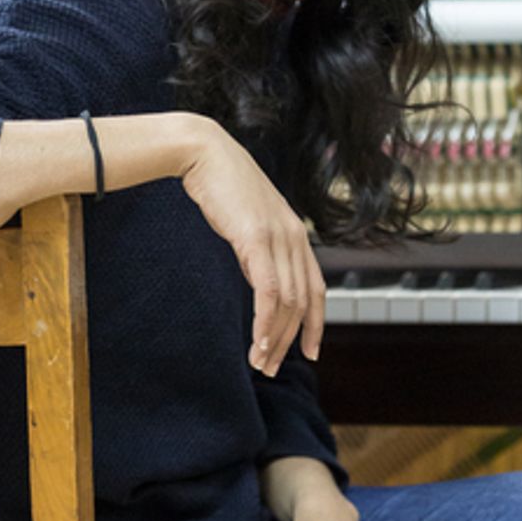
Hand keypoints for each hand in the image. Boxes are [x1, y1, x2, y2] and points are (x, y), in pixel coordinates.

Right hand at [178, 120, 323, 374]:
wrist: (205, 153)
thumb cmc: (222, 186)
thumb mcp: (248, 221)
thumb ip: (259, 247)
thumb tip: (258, 275)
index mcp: (296, 234)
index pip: (316, 288)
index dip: (316, 322)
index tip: (310, 352)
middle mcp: (294, 237)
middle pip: (303, 301)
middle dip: (291, 340)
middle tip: (271, 368)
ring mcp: (278, 237)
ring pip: (287, 302)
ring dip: (275, 338)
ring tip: (259, 362)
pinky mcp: (256, 239)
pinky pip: (268, 290)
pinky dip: (265, 321)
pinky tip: (258, 341)